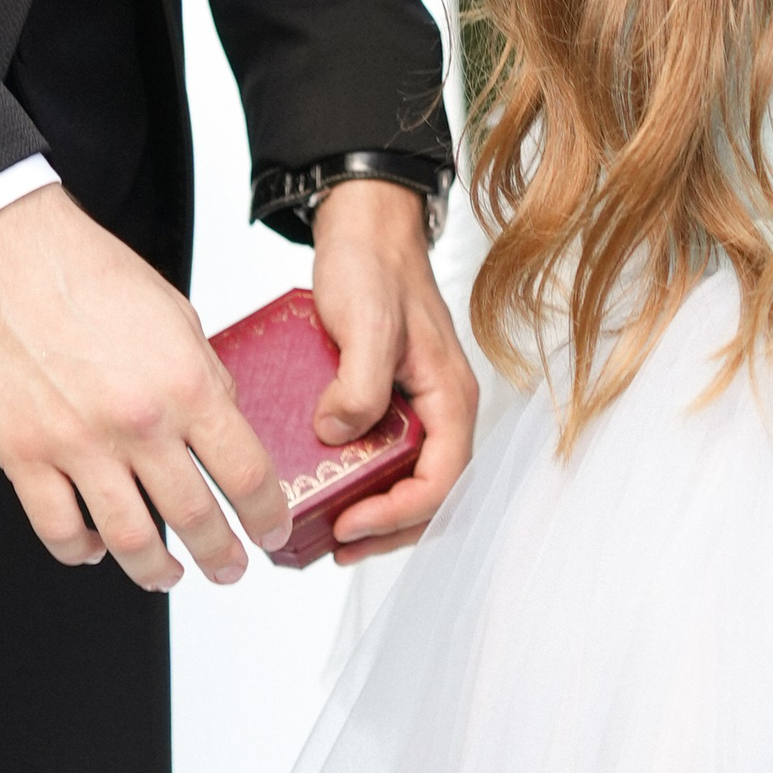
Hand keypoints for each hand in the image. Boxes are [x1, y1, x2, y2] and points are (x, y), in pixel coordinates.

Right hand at [0, 184, 287, 590]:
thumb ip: (203, 375)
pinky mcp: (22, 455)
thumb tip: (222, 424)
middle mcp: (137, 423)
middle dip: (221, 555)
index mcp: (184, 383)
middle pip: (194, 518)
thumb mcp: (175, 314)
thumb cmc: (88, 271)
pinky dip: (80, 551)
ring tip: (170, 573)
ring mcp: (76, 444)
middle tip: (230, 568)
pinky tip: (94, 549)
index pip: (245, 472)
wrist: (6, 250)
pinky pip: (58, 529)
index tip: (272, 532)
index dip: (267, 515)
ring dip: (157, 570)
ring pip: (128, 540)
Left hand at [308, 179, 478, 561]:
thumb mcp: (366, 322)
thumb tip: (338, 436)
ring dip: (373, 512)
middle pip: (428, 494)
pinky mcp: (386, 396)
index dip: (397, 516)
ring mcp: (414, 404)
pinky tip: (321, 483)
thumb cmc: (373, 264)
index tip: (347, 526)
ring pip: (405, 479)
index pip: (441, 482)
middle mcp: (439, 408)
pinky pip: (381, 452)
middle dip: (386, 530)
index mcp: (450, 397)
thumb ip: (359, 383)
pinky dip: (358, 478)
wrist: (364, 224)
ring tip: (327, 533)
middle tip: (335, 547)